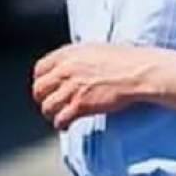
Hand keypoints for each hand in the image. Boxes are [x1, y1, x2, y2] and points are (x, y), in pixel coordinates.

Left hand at [32, 43, 158, 130]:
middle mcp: (65, 70)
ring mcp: (72, 88)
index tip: (46, 87)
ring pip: (47, 106)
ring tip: (57, 117)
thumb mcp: (94, 50)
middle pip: (39, 89)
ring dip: (50, 114)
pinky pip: (61, 119)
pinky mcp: (80, 105)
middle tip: (49, 104)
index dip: (41, 80)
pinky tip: (65, 126)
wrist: (136, 72)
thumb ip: (76, 58)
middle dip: (42, 99)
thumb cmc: (122, 60)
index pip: (40, 69)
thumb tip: (70, 66)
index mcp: (67, 54)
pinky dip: (61, 124)